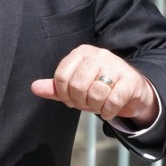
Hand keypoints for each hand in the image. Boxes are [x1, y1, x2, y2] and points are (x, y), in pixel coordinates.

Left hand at [32, 44, 158, 127]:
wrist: (131, 89)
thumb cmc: (98, 86)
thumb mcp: (75, 85)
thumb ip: (55, 87)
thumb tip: (34, 88)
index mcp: (82, 53)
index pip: (62, 77)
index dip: (64, 95)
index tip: (71, 100)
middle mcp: (99, 55)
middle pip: (77, 85)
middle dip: (79, 102)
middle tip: (86, 104)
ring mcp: (116, 66)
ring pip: (95, 93)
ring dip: (95, 107)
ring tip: (99, 106)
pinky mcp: (130, 80)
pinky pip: (112, 100)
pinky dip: (108, 112)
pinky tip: (109, 111)